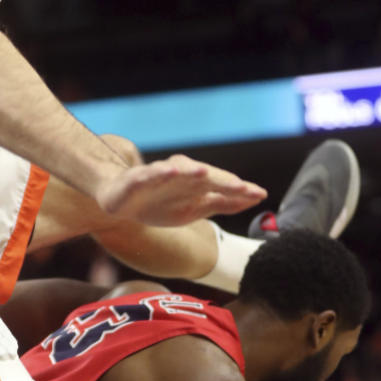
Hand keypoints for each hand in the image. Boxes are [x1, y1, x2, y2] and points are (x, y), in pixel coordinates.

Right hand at [96, 154, 265, 226]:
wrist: (120, 200)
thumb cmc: (160, 203)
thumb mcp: (194, 209)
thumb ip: (223, 203)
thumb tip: (256, 198)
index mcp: (196, 185)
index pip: (221, 185)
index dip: (240, 190)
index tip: (260, 194)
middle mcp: (181, 176)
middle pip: (205, 177)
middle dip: (222, 180)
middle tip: (242, 186)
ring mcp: (160, 175)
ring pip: (178, 171)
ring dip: (191, 171)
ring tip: (204, 172)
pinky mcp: (137, 178)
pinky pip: (149, 174)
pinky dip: (159, 172)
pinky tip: (169, 170)